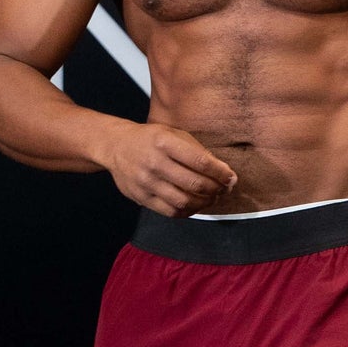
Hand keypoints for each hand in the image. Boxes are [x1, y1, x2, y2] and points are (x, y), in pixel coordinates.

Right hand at [103, 121, 238, 215]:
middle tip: (225, 189)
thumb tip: (223, 173)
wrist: (116, 147)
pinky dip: (188, 211)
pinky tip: (195, 205)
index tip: (231, 178)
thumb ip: (196, 151)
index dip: (220, 172)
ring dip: (204, 203)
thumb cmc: (151, 139)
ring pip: (184, 201)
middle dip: (216, 189)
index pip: (200, 161)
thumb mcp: (173, 134)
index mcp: (165, 142)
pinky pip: (170, 211)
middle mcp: (154, 163)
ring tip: (212, 198)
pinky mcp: (141, 197)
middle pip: (194, 183)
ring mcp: (146, 182)